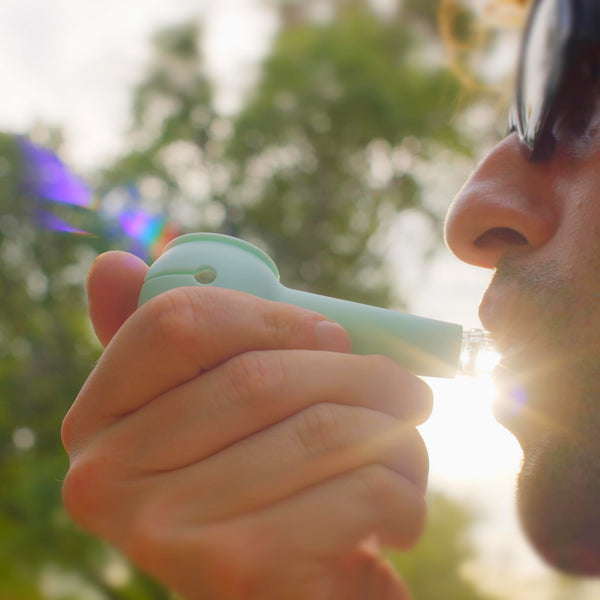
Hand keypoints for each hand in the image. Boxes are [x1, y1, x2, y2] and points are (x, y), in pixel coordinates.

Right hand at [62, 251, 432, 599]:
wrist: (281, 596)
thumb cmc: (255, 485)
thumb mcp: (211, 415)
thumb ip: (176, 347)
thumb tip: (111, 265)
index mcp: (100, 420)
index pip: (176, 322)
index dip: (271, 315)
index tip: (331, 336)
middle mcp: (110, 479)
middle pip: (263, 377)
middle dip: (364, 373)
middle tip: (408, 389)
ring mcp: (169, 533)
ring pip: (326, 430)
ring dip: (396, 432)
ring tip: (408, 446)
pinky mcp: (243, 575)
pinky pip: (360, 490)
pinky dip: (404, 489)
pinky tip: (398, 510)